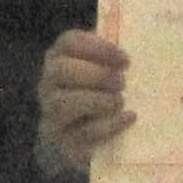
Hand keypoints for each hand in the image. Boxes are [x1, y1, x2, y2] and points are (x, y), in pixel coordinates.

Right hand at [37, 29, 132, 172]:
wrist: (88, 139)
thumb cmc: (101, 96)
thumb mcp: (104, 72)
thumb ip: (112, 61)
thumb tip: (134, 54)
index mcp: (59, 58)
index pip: (69, 42)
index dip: (98, 47)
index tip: (125, 60)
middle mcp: (48, 83)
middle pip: (60, 70)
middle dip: (95, 75)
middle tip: (122, 82)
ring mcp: (51, 113)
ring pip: (62, 103)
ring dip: (96, 100)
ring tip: (120, 100)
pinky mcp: (63, 140)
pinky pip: (82, 132)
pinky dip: (109, 124)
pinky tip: (128, 117)